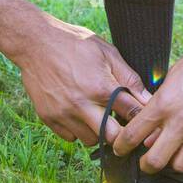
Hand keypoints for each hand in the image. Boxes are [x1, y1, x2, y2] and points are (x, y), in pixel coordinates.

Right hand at [17, 14, 150, 145]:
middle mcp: (82, 105)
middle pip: (111, 137)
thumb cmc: (75, 43)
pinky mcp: (48, 117)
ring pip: (90, 140)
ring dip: (98, 131)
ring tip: (97, 113)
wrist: (35, 42)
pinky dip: (78, 129)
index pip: (131, 114)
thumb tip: (147, 98)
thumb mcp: (107, 53)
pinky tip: (79, 112)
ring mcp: (63, 113)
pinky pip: (70, 137)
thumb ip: (129, 78)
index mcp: (101, 87)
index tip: (141, 116)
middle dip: (119, 131)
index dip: (140, 116)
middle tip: (120, 121)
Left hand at [111, 32, 182, 172]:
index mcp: (164, 104)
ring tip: (176, 151)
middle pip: (155, 161)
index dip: (121, 147)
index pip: (132, 135)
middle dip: (147, 164)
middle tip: (148, 161)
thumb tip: (148, 140)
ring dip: (175, 161)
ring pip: (181, 165)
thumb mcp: (170, 82)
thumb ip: (157, 110)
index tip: (121, 151)